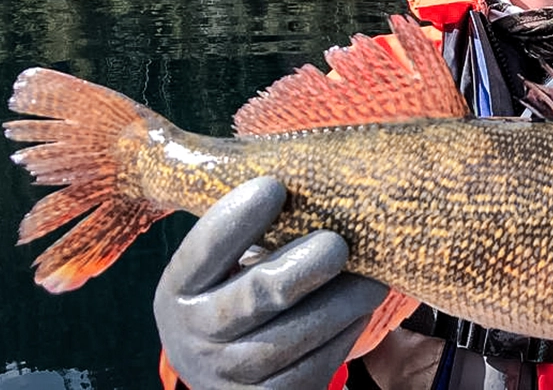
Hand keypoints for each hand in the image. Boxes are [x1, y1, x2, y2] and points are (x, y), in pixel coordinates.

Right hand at [154, 176, 388, 388]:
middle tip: (338, 243)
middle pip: (257, 296)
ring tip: (372, 278)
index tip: (275, 187)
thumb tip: (310, 181)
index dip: (237, 218)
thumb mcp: (221, 269)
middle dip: (304, 266)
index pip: (203, 249)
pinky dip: (344, 335)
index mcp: (180, 288)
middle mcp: (196, 334)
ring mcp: (229, 373)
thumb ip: (248, 235)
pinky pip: (315, 365)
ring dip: (342, 302)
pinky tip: (359, 310)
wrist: (220, 375)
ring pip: (296, 335)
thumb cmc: (233, 297)